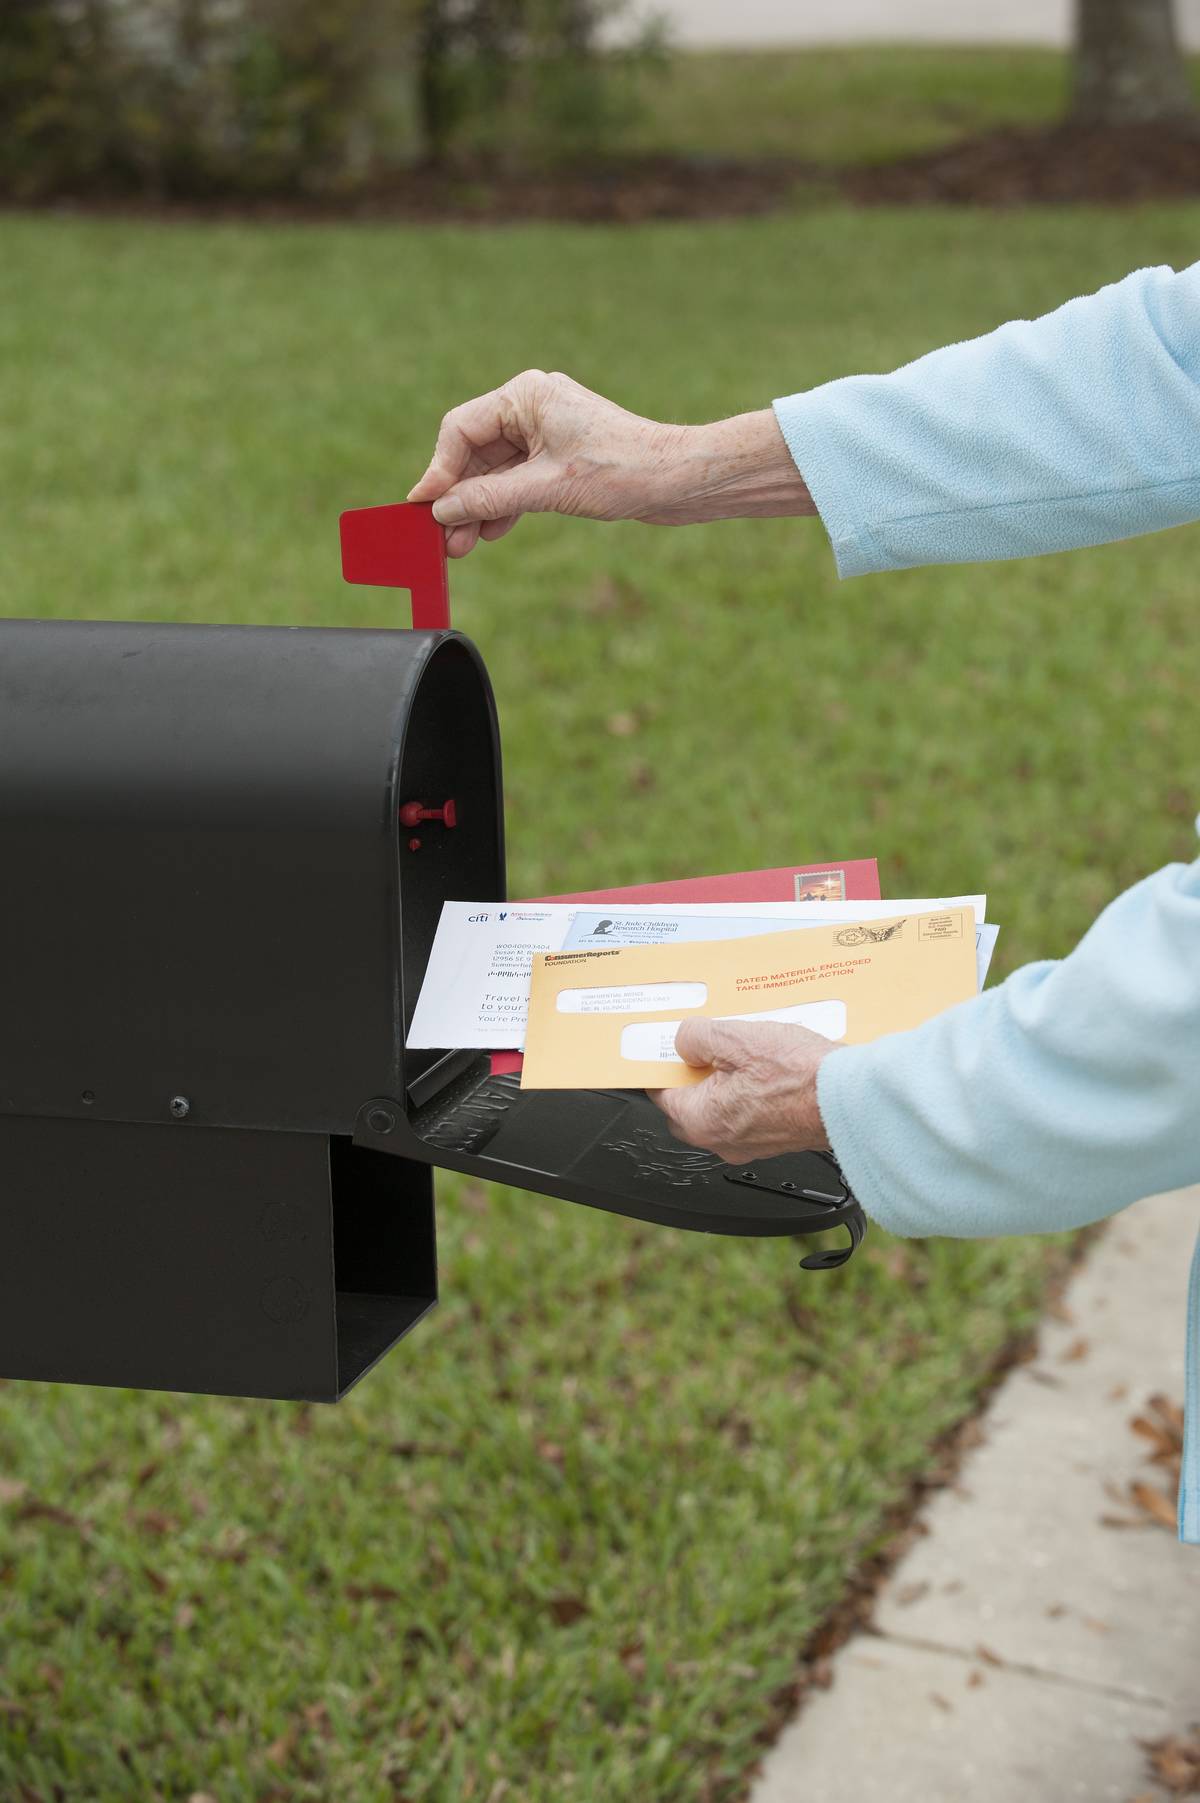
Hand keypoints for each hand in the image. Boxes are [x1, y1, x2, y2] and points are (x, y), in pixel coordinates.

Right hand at [407, 369, 813, 556]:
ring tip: (461, 546)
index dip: (439, 470)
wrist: (677, 480)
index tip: (423, 508)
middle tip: (441, 538)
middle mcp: (532, 407)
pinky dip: (502, 505)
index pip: (461, 429)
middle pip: (474, 451)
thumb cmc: (621, 470)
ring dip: (477, 507)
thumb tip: (443, 511)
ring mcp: (545, 432)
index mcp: (526, 396)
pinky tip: (490, 532)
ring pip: (494, 470)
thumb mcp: (546, 489)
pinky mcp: (557, 457)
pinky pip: (516, 480)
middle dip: (458, 496)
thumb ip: (489, 498)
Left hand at [650, 1018, 834, 1164]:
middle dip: (694, 1073)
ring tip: (746, 1051)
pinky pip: (747, 1112)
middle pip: (689, 1103)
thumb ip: (698, 1038)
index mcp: (701, 1120)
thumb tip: (685, 1041)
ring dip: (725, 1080)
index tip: (669, 1047)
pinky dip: (749, 1091)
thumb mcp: (737, 1039)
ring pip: (720, 1108)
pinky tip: (768, 1068)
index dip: (664, 1064)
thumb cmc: (800, 1076)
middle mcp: (721, 1141)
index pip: (661, 1092)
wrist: (850, 1100)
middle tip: (710, 1045)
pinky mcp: (774, 1138)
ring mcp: (749, 1144)